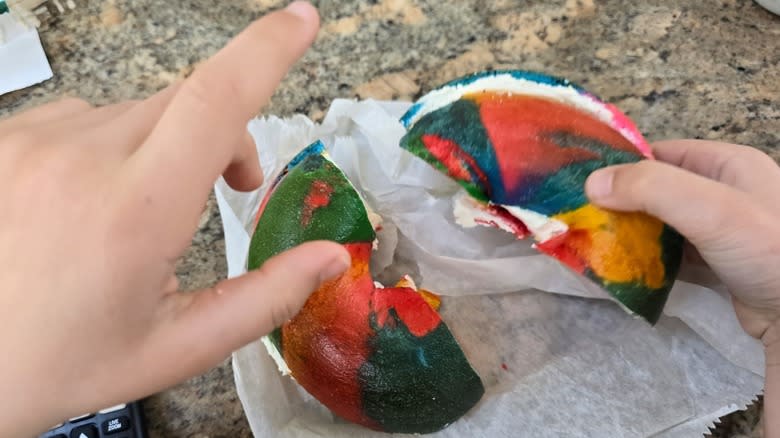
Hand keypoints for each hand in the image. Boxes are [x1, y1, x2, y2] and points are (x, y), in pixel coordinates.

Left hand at [0, 2, 348, 435]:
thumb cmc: (64, 361)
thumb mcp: (177, 346)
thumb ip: (266, 298)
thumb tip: (331, 257)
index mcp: (137, 211)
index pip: (215, 99)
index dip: (267, 50)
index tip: (301, 21)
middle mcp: (81, 159)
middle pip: (186, 102)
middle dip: (224, 133)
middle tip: (232, 186)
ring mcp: (31, 141)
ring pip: (136, 111)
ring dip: (163, 144)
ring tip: (142, 207)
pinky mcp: (3, 139)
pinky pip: (83, 117)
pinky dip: (108, 145)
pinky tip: (89, 199)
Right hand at [585, 139, 779, 435]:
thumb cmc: (768, 250)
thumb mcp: (711, 208)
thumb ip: (652, 188)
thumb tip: (591, 183)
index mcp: (728, 164)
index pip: (661, 153)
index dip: (622, 165)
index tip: (583, 184)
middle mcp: (726, 192)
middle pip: (659, 189)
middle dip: (621, 203)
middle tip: (582, 218)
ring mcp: (723, 231)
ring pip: (664, 224)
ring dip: (632, 233)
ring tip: (594, 242)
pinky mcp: (720, 265)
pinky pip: (674, 255)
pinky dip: (649, 258)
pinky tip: (624, 268)